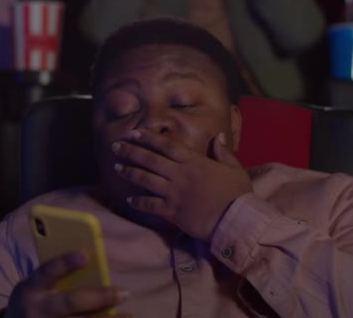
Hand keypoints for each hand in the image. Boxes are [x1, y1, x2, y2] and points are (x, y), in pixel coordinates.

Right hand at [4, 251, 129, 317]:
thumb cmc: (34, 302)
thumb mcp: (35, 288)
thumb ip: (57, 279)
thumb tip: (94, 266)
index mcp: (30, 289)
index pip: (47, 272)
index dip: (65, 263)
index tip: (85, 254)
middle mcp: (36, 311)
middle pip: (70, 303)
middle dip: (98, 298)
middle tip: (122, 293)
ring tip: (128, 316)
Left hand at [112, 129, 251, 240]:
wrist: (236, 220)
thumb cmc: (237, 194)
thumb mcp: (234, 168)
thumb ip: (223, 152)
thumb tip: (217, 136)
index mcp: (194, 162)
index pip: (167, 146)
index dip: (149, 138)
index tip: (134, 132)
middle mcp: (180, 175)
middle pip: (150, 160)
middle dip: (131, 152)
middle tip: (115, 146)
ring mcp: (174, 193)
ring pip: (146, 180)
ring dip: (130, 172)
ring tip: (116, 167)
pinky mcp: (172, 211)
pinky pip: (151, 205)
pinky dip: (139, 202)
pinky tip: (129, 199)